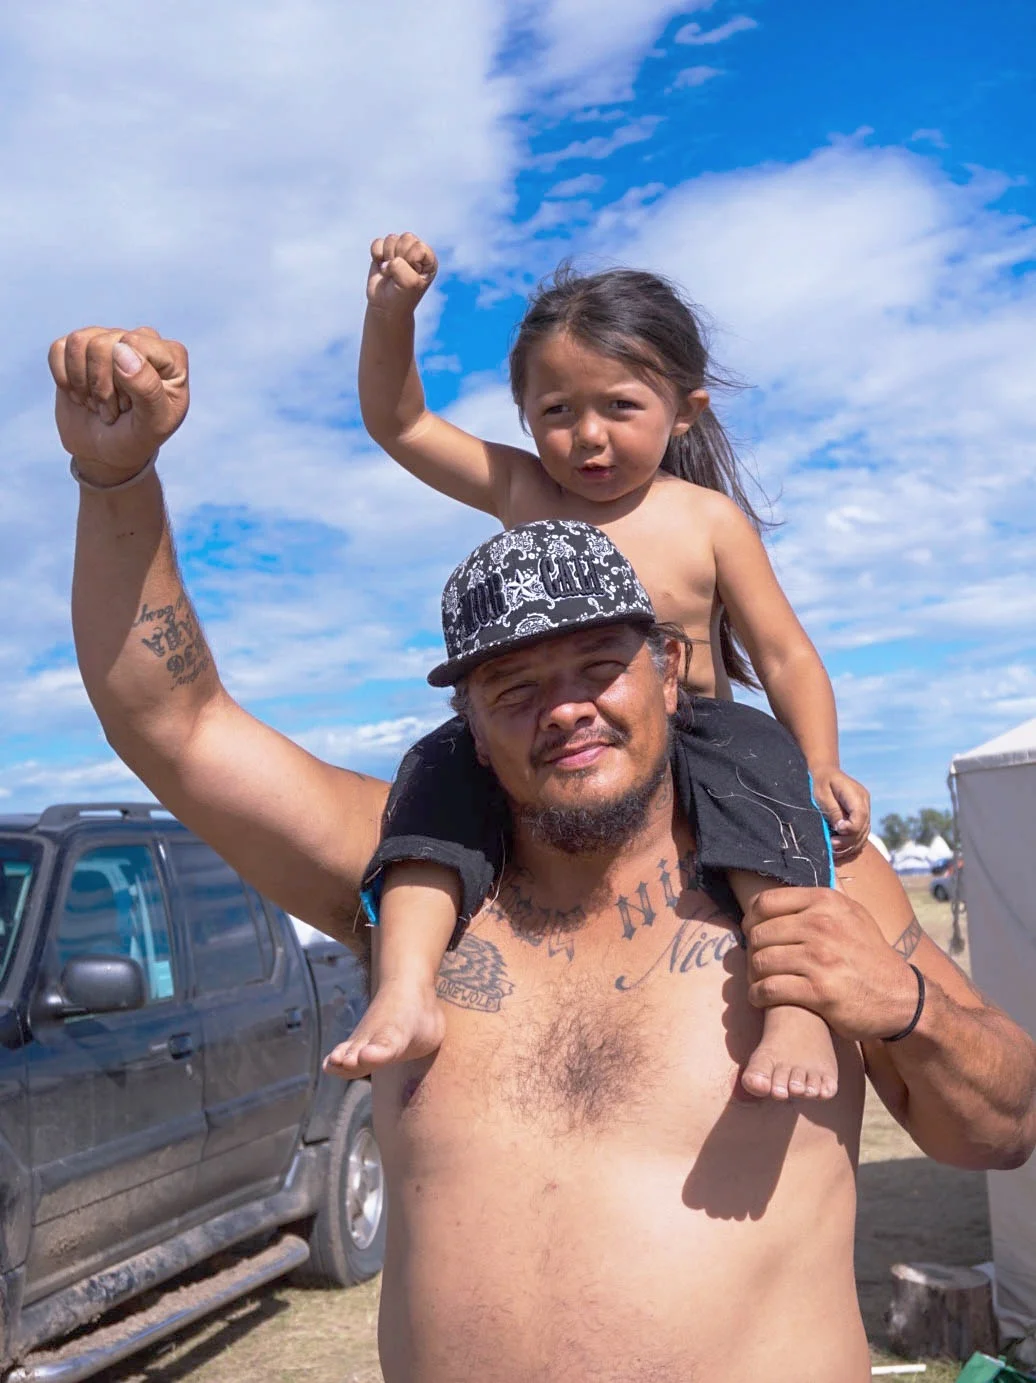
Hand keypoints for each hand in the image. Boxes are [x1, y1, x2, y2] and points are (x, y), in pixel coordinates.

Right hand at [49, 327, 188, 485]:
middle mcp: (141, 341)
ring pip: (80, 342)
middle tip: (114, 410)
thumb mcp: (153, 424)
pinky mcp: (80, 348)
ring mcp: (110, 340)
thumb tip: (121, 349)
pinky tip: (80, 395)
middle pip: (104, 344)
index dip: (124, 380)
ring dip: (83, 384)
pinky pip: (59, 348)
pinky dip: (64, 379)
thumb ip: (147, 388)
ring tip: (98, 404)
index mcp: (171, 357)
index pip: (134, 344)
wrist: (108, 453)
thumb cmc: (138, 438)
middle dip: (102, 386)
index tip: (131, 407)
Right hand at [367, 232, 437, 313]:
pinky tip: (381, 265)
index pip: (419, 246)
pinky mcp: (384, 251)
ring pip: (392, 238)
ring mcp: (400, 250)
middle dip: (399, 257)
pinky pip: (378, 242)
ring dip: (388, 257)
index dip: (411, 260)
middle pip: (406, 238)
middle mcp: (416, 252)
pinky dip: (377, 254)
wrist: (386, 307)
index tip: (410, 275)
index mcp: (429, 259)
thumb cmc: (402, 296)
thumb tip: (386, 259)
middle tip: (399, 274)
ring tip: (391, 272)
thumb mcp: (409, 283)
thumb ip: (400, 266)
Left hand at [741, 886, 920, 1042]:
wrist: (901, 997)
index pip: (766, 902)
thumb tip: (784, 886)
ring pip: (761, 961)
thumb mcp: (852, 914)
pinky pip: (770, 989)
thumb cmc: (869, 955)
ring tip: (758, 979)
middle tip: (756, 961)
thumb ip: (819, 901)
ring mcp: (820, 959)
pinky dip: (758, 995)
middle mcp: (822, 926)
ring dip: (753, 974)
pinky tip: (761, 997)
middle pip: (759, 933)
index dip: (751, 918)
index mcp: (826, 902)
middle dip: (752, 949)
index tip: (752, 932)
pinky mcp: (820, 992)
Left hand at [811, 765, 870, 860]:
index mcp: (856, 794)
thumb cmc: (820, 782)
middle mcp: (865, 803)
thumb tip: (841, 828)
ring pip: (864, 834)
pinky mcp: (860, 818)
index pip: (861, 816)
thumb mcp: (822, 794)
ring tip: (833, 850)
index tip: (837, 830)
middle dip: (848, 840)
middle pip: (863, 828)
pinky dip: (851, 844)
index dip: (851, 828)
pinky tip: (839, 849)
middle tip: (831, 845)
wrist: (825, 773)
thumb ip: (832, 810)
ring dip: (849, 845)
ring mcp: (864, 811)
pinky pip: (860, 835)